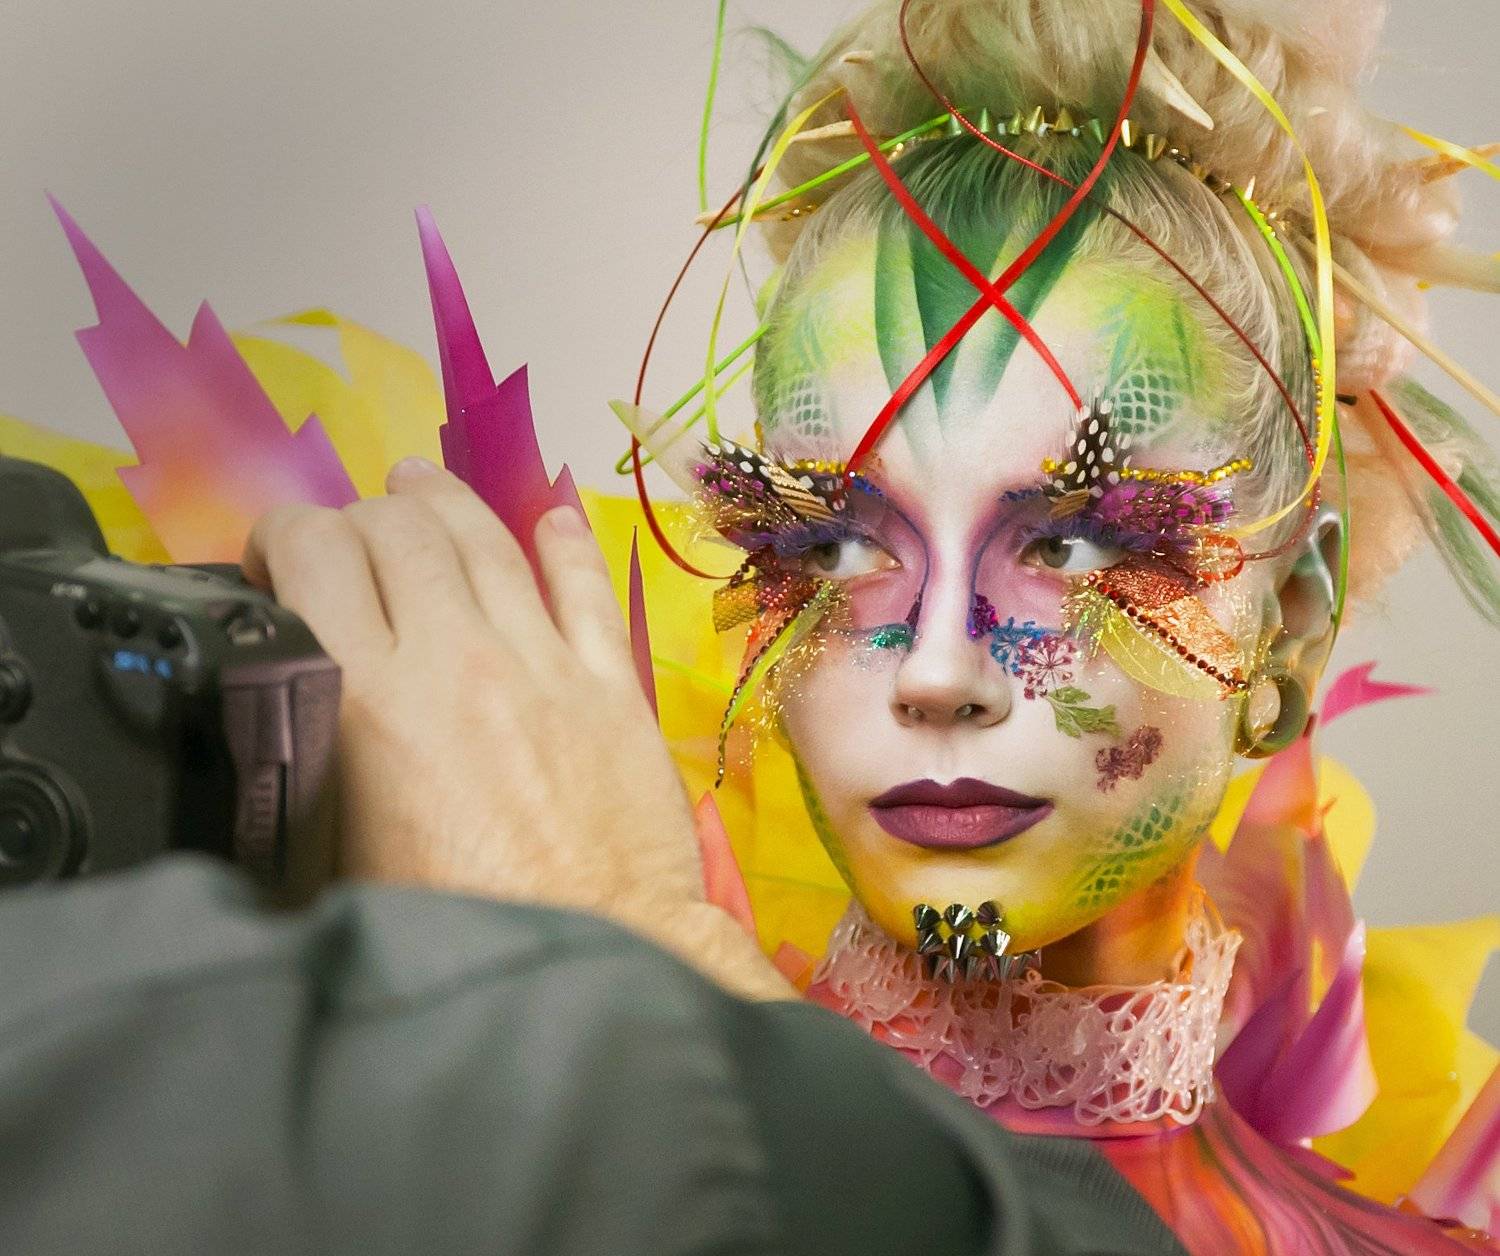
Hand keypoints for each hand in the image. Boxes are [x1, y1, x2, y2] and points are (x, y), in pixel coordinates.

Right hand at [243, 458, 792, 999]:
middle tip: (348, 534)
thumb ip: (300, 779)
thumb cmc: (456, 935)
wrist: (593, 961)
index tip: (277, 560)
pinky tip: (550, 520)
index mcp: (369, 702)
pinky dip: (565, 546)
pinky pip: (588, 591)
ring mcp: (544, 665)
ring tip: (419, 481)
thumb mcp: (330, 869)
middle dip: (360, 514)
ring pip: (488, 541)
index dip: (284, 535)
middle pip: (400, 531)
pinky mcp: (614, 688)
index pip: (316, 556)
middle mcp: (456, 660)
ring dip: (445, 500)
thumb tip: (272, 735)